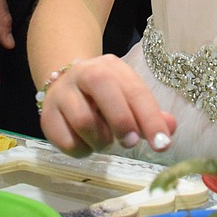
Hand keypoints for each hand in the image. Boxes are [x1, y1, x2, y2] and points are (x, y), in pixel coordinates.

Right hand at [39, 54, 176, 156]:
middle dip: (122, 121)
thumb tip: (170, 129)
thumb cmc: (104, 96)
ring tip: (105, 140)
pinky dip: (82, 150)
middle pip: (104, 89)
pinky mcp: (47, 116)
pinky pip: (67, 141)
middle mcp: (85, 73)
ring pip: (84, 120)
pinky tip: (86, 143)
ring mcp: (63, 93)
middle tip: (131, 143)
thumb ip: (149, 114)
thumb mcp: (128, 98)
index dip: (150, 118)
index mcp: (111, 67)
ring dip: (101, 140)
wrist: (64, 84)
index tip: (162, 144)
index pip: (134, 89)